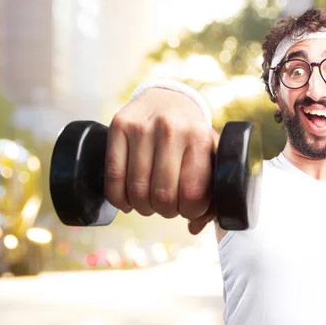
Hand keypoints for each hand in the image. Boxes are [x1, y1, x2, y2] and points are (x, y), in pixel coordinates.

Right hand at [104, 88, 217, 234]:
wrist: (168, 98)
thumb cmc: (191, 137)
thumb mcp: (210, 157)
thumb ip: (212, 193)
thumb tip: (194, 226)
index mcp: (200, 137)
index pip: (192, 193)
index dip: (189, 211)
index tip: (188, 209)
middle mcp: (171, 129)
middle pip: (162, 196)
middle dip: (166, 211)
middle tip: (167, 207)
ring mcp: (142, 127)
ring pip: (137, 190)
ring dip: (143, 207)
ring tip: (149, 203)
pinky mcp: (118, 126)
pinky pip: (113, 176)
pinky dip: (119, 198)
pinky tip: (128, 201)